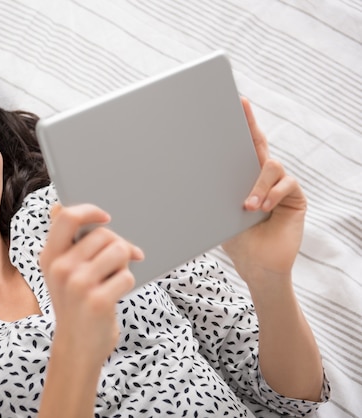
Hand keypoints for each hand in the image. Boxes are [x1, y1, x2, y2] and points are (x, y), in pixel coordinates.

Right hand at [39, 204, 143, 365]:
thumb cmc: (74, 305)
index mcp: (49, 257)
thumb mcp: (59, 272)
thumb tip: (65, 209)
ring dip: (123, 266)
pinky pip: (127, 276)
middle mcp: (60, 268)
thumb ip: (66, 242)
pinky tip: (114, 296)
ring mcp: (78, 284)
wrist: (76, 347)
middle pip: (104, 234)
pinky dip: (127, 284)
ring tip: (111, 281)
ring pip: (119, 251)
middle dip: (118, 246)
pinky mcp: (98, 300)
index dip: (91, 211)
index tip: (106, 218)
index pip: (68, 217)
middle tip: (118, 262)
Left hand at [222, 98, 306, 284]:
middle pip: (258, 143)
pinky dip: (271, 195)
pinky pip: (286, 184)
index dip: (238, 126)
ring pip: (270, 166)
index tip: (229, 103)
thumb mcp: (218, 214)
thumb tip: (183, 178)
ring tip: (247, 206)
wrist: (257, 266)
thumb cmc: (237, 240)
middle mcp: (263, 176)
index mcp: (243, 177)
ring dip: (256, 185)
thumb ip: (213, 195)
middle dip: (249, 123)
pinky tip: (262, 208)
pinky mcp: (295, 197)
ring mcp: (281, 185)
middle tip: (241, 105)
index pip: (240, 147)